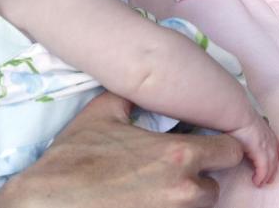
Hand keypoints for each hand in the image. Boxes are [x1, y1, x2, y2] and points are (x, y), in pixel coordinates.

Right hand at [0, 91, 242, 207]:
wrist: (46, 201)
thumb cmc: (74, 158)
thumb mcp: (104, 112)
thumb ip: (133, 96)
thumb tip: (139, 83)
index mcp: (179, 155)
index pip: (232, 151)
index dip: (222, 147)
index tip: (207, 144)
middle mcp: (184, 190)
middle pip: (215, 185)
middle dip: (201, 177)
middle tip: (176, 170)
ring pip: (198, 207)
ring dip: (185, 198)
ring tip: (158, 187)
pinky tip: (147, 201)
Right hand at [228, 115, 278, 185]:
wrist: (238, 115)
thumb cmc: (238, 118)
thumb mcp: (248, 123)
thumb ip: (250, 129)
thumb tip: (244, 131)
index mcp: (266, 131)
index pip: (275, 144)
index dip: (277, 153)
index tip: (278, 159)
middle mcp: (269, 139)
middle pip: (274, 157)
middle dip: (273, 169)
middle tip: (270, 179)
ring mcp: (266, 146)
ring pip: (271, 165)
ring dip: (267, 175)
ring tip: (262, 183)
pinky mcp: (260, 153)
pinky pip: (263, 169)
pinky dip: (261, 176)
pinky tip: (257, 181)